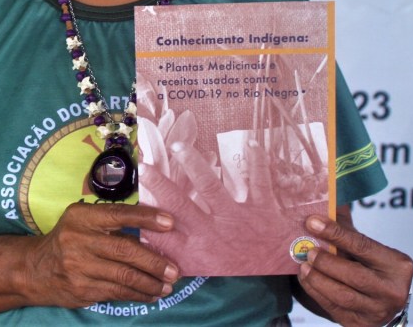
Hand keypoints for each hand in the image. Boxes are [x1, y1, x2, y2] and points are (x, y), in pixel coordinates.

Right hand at [22, 202, 180, 306]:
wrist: (34, 269)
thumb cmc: (68, 239)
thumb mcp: (82, 222)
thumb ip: (110, 224)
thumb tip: (153, 233)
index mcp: (81, 217)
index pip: (118, 214)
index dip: (145, 218)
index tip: (170, 222)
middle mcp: (78, 240)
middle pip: (125, 251)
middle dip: (154, 262)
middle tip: (174, 269)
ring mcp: (79, 267)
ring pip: (123, 276)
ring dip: (150, 283)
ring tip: (167, 284)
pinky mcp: (81, 289)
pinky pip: (116, 292)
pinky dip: (137, 294)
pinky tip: (150, 293)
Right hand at [139, 142, 292, 274]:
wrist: (282, 271)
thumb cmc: (239, 268)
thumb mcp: (202, 268)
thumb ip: (176, 254)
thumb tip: (148, 238)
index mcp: (196, 250)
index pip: (162, 233)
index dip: (144, 215)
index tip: (130, 196)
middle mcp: (212, 233)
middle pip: (179, 206)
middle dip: (160, 185)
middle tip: (144, 167)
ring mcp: (236, 219)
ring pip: (211, 188)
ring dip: (194, 166)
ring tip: (179, 147)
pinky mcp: (261, 209)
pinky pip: (258, 181)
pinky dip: (257, 161)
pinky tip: (251, 142)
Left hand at [297, 209, 412, 326]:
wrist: (382, 302)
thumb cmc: (371, 266)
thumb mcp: (367, 246)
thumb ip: (347, 224)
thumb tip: (326, 191)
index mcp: (398, 265)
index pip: (363, 246)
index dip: (336, 233)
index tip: (312, 222)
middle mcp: (393, 290)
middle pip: (354, 274)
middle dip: (326, 261)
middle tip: (306, 249)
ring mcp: (378, 311)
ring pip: (342, 294)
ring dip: (317, 278)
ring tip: (303, 264)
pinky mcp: (361, 324)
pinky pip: (334, 308)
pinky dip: (316, 292)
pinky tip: (306, 278)